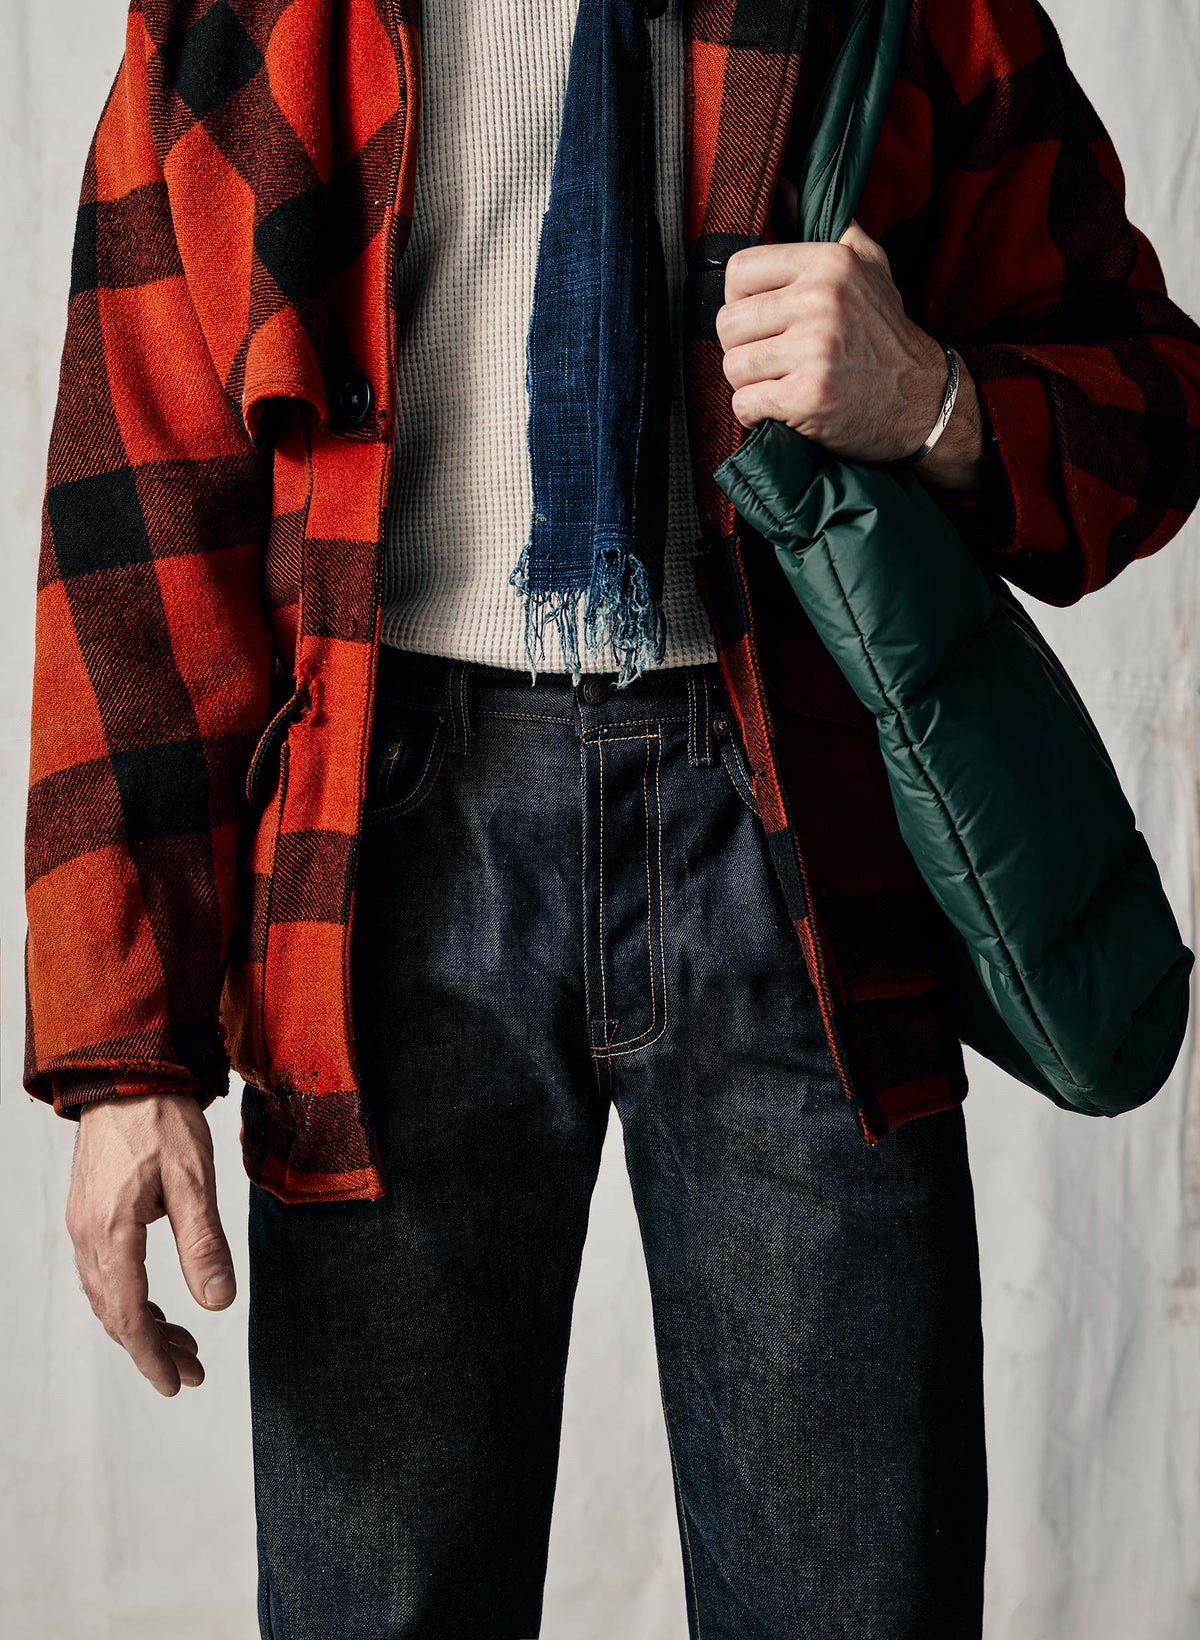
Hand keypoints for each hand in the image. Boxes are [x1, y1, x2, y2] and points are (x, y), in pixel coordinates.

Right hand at [67, 1092, 234, 1395]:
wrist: (127, 1072)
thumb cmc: (162, 1119)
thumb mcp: (194, 1179)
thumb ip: (204, 1243)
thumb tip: (219, 1302)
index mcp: (111, 1231)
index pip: (127, 1313)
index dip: (151, 1355)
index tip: (177, 1383)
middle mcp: (88, 1234)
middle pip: (113, 1312)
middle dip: (152, 1347)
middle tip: (192, 1371)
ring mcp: (84, 1224)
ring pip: (106, 1295)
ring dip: (141, 1324)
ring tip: (183, 1343)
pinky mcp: (90, 1213)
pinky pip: (103, 1272)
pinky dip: (129, 1297)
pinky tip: (154, 1302)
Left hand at [717, 219, 987, 489]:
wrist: (924, 398)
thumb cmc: (886, 332)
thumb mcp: (866, 265)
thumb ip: (823, 224)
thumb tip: (782, 187)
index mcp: (828, 263)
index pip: (738, 271)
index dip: (740, 300)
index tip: (762, 320)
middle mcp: (821, 301)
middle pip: (728, 323)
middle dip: (742, 346)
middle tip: (772, 358)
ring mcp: (814, 350)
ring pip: (733, 365)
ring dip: (748, 382)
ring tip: (780, 381)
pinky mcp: (809, 396)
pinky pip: (744, 403)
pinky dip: (754, 413)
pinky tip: (781, 408)